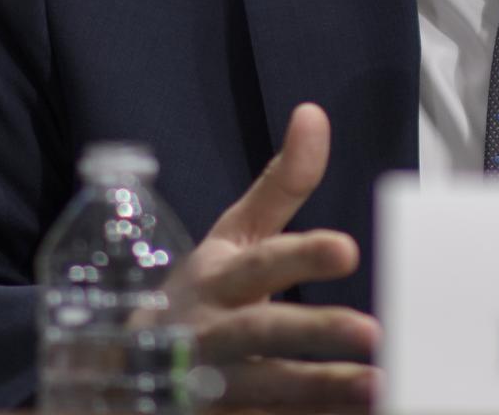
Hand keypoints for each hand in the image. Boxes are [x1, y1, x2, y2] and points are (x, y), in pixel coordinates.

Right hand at [164, 103, 379, 407]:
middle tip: (373, 332)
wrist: (120, 370)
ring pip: (267, 390)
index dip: (303, 255)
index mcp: (220, 278)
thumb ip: (281, 183)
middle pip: (262, 333)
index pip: (263, 262)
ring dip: (321, 391)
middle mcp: (212, 332)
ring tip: (378, 388)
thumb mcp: (232, 235)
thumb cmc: (200, 292)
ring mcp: (210, 386)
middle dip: (314, 332)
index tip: (348, 248)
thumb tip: (314, 113)